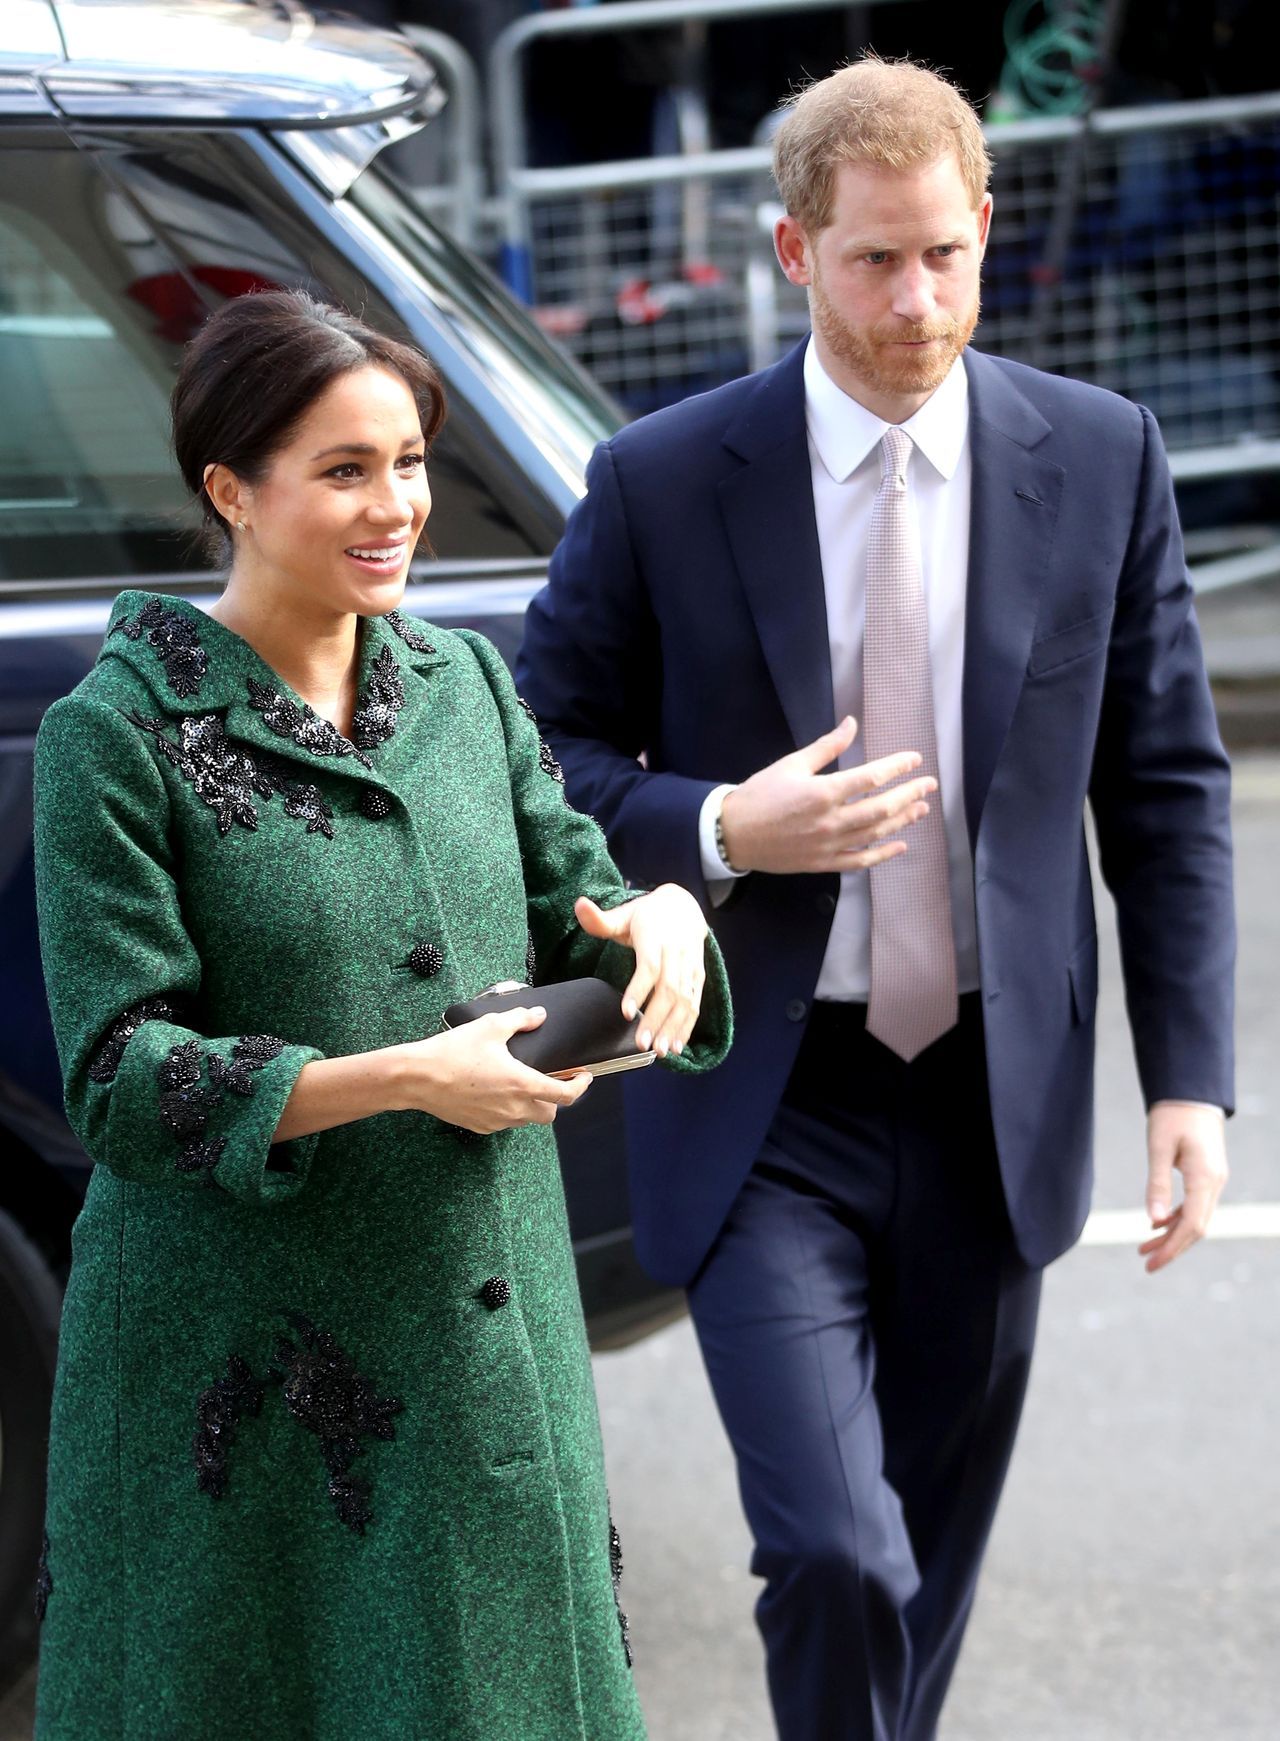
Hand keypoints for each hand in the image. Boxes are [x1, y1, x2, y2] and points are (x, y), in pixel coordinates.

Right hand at [395, 1006, 591, 1133]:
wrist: (417, 1077)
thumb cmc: (452, 1052)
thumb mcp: (491, 1027)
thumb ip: (520, 1020)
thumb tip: (538, 1015)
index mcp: (522, 1084)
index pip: (565, 1095)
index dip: (580, 1086)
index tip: (583, 1077)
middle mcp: (513, 1108)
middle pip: (549, 1114)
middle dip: (555, 1100)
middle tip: (550, 1081)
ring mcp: (496, 1121)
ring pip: (527, 1120)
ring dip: (531, 1106)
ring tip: (520, 1086)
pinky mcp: (480, 1126)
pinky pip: (503, 1123)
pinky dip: (508, 1112)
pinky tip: (496, 1094)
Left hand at [575, 885, 707, 1058]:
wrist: (685, 907)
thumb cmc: (647, 916)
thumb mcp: (623, 914)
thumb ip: (600, 919)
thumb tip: (579, 904)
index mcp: (656, 938)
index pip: (650, 967)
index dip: (639, 990)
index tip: (626, 1013)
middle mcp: (677, 952)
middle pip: (669, 989)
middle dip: (657, 1019)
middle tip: (641, 1044)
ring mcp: (691, 966)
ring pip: (685, 1000)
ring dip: (674, 1027)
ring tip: (660, 1051)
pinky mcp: (698, 977)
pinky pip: (695, 1004)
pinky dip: (687, 1026)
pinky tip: (676, 1046)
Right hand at [719, 716, 935, 874]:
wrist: (733, 834)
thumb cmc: (760, 794)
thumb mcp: (791, 764)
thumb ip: (826, 746)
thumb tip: (851, 723)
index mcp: (824, 792)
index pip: (872, 777)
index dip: (897, 766)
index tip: (915, 759)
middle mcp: (832, 820)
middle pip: (882, 807)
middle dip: (909, 794)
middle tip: (930, 786)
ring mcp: (829, 845)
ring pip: (875, 833)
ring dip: (902, 821)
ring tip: (921, 810)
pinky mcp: (823, 863)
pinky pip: (860, 860)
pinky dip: (882, 854)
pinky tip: (900, 845)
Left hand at [1139, 1100, 1227, 1272]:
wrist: (1191, 1092)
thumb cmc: (1172, 1116)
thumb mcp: (1159, 1148)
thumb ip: (1157, 1184)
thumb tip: (1152, 1221)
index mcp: (1205, 1178)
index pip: (1192, 1225)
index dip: (1172, 1248)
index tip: (1151, 1263)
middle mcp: (1214, 1183)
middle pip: (1196, 1228)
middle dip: (1172, 1248)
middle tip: (1146, 1264)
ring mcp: (1213, 1180)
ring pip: (1196, 1218)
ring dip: (1172, 1235)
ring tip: (1145, 1249)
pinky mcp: (1207, 1175)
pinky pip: (1194, 1205)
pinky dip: (1176, 1218)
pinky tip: (1156, 1225)